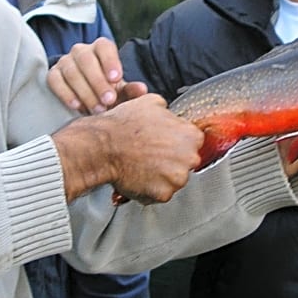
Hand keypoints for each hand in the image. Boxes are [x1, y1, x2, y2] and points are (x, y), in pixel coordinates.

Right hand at [49, 38, 147, 113]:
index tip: (116, 79)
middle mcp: (82, 51)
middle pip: (86, 60)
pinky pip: (55, 81)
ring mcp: (65, 61)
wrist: (87, 95)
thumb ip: (131, 90)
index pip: (104, 47)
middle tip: (108, 101)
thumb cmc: (108, 89)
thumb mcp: (121, 90)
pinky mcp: (53, 74)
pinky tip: (77, 106)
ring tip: (96, 109)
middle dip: (98, 82)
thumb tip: (142, 90)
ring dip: (85, 91)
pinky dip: (65, 93)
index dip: (110, 61)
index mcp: (101, 48)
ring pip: (71, 71)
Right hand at [53, 93, 203, 203]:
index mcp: (190, 135)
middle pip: (185, 161)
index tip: (166, 143)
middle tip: (151, 154)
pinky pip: (159, 193)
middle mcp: (189, 158)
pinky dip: (150, 189)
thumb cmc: (123, 125)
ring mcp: (176, 179)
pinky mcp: (163, 194)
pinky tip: (138, 176)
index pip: (193, 141)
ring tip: (142, 165)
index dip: (177, 141)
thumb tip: (167, 113)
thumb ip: (167, 110)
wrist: (103, 146)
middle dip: (170, 159)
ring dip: (161, 175)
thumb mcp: (150, 102)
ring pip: (173, 179)